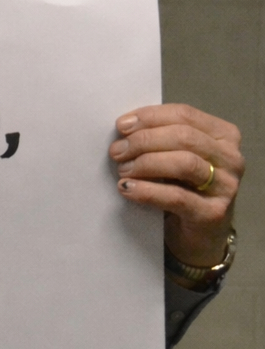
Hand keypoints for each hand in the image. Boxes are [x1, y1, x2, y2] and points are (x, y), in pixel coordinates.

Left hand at [110, 104, 243, 270]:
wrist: (196, 233)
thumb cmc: (182, 186)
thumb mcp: (173, 155)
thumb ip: (158, 138)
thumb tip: (125, 126)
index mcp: (222, 135)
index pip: (184, 114)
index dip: (150, 117)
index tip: (121, 126)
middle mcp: (231, 158)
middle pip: (183, 137)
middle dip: (144, 141)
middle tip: (117, 151)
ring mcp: (226, 186)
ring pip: (184, 163)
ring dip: (146, 163)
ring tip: (122, 170)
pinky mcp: (213, 213)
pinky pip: (177, 197)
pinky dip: (147, 190)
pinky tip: (127, 188)